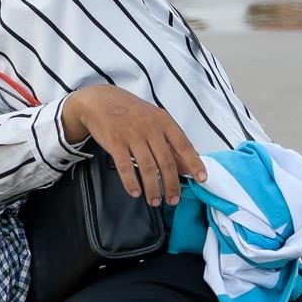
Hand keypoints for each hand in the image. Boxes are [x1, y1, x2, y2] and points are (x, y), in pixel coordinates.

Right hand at [62, 84, 205, 205]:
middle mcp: (150, 128)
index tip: (202, 179)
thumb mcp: (154, 120)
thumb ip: (170, 142)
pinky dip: (130, 181)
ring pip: (147, 167)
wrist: (99, 100)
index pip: (184, 145)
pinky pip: (125, 165)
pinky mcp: (114, 141)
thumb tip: (187, 167)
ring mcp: (132, 134)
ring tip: (154, 201)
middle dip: (171, 184)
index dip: (194, 163)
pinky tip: (135, 192)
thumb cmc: (130, 112)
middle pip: (166, 161)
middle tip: (173, 200)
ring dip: (152, 188)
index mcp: (163, 122)